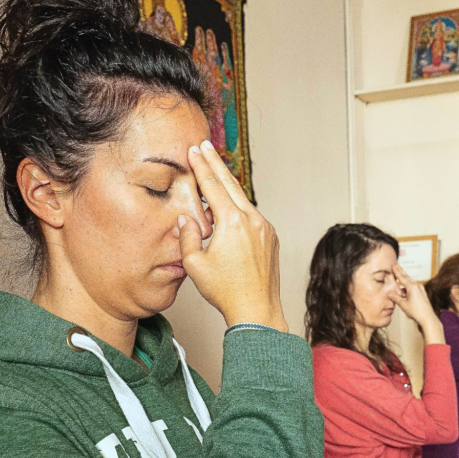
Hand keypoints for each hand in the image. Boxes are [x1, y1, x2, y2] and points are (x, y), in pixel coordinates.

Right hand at [175, 141, 287, 331]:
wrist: (257, 310)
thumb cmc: (225, 291)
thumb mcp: (194, 264)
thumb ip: (188, 236)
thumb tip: (186, 218)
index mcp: (233, 222)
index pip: (213, 186)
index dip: (202, 166)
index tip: (194, 150)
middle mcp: (252, 220)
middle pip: (231, 184)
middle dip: (216, 164)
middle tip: (205, 146)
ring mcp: (265, 228)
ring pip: (243, 200)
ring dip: (228, 187)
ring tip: (214, 176)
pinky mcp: (271, 238)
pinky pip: (252, 216)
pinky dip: (239, 208)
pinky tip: (229, 211)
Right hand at [390, 264, 443, 343]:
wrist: (428, 318)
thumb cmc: (417, 312)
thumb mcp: (403, 304)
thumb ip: (395, 297)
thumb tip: (389, 293)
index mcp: (412, 287)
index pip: (402, 277)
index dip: (396, 271)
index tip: (393, 265)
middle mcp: (417, 286)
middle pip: (406, 277)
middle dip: (400, 271)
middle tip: (396, 265)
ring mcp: (420, 289)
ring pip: (410, 282)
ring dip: (404, 280)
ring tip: (398, 276)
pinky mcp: (422, 293)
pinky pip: (413, 287)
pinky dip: (407, 286)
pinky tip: (404, 289)